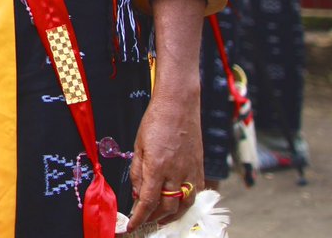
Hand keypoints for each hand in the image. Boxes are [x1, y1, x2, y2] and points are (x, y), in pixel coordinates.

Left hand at [126, 88, 203, 229]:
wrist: (179, 105)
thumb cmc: (155, 121)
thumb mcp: (138, 146)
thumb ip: (137, 171)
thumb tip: (136, 193)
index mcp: (157, 166)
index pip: (147, 201)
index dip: (139, 217)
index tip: (131, 226)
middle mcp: (176, 173)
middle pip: (167, 207)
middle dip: (153, 218)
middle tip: (143, 221)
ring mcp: (191, 171)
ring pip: (184, 204)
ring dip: (171, 216)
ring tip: (160, 219)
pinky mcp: (200, 168)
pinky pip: (195, 193)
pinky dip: (186, 203)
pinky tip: (178, 204)